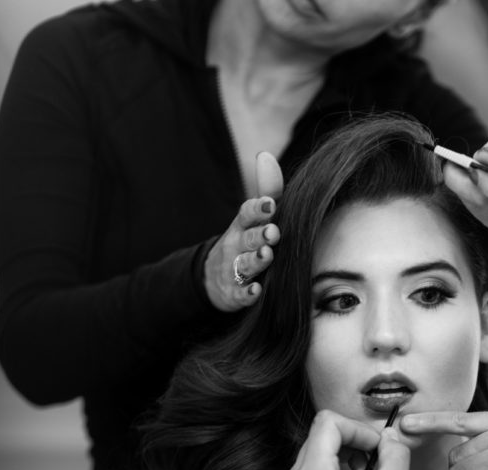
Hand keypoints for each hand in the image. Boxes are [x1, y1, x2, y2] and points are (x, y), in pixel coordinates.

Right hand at [203, 151, 283, 311]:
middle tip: (273, 232)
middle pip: (246, 239)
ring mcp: (233, 271)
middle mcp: (235, 247)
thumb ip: (265, 191)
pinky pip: (240, 294)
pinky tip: (256, 291)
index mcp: (241, 226)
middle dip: (258, 236)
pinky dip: (247, 294)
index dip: (258, 209)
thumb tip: (265, 155)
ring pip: (243, 265)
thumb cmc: (244, 242)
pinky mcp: (234, 294)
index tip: (271, 204)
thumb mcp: (251, 218)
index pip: (246, 214)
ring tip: (267, 255)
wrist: (214, 279)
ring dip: (255, 261)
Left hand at [282, 410, 409, 469]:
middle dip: (353, 442)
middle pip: (322, 434)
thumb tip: (388, 435)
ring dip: (347, 457)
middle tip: (375, 466)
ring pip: (319, 450)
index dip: (358, 429)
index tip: (378, 450)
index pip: (328, 422)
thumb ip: (394, 454)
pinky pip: (316, 469)